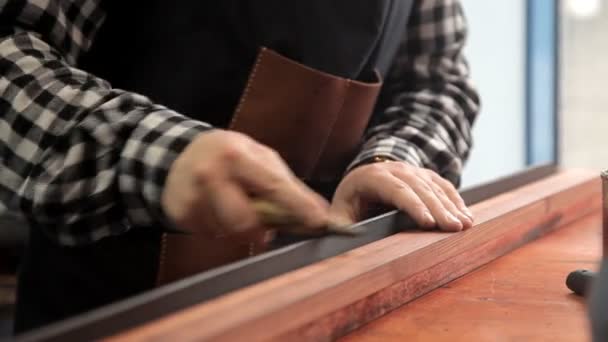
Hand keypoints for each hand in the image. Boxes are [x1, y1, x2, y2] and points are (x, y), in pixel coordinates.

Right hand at [162, 130, 328, 240]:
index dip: (299, 206)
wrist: (179, 154)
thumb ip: (289, 185)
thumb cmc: (229, 156)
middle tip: (266, 226)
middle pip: (247, 221)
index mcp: (236, 156)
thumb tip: (323, 212)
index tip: (320, 222)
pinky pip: (213, 235)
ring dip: (242, 230)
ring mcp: (192, 196)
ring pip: (230, 233)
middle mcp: (211, 174)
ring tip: (236, 208)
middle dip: (262, 229)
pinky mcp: (181, 214)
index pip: (273, 186)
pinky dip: (223, 229)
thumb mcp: (259, 159)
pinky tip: (218, 211)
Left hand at [330, 161, 472, 231]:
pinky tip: (466, 216)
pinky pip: (443, 186)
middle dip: (439, 209)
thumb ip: (340, 225)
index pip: (396, 191)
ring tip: (465, 225)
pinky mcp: (425, 176)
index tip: (428, 223)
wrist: (362, 177)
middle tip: (454, 229)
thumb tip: (342, 239)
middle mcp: (395, 169)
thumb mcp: (340, 212)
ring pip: (435, 187)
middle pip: (420, 189)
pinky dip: (456, 200)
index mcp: (373, 177)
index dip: (414, 206)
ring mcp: (413, 170)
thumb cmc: (350, 201)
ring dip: (451, 206)